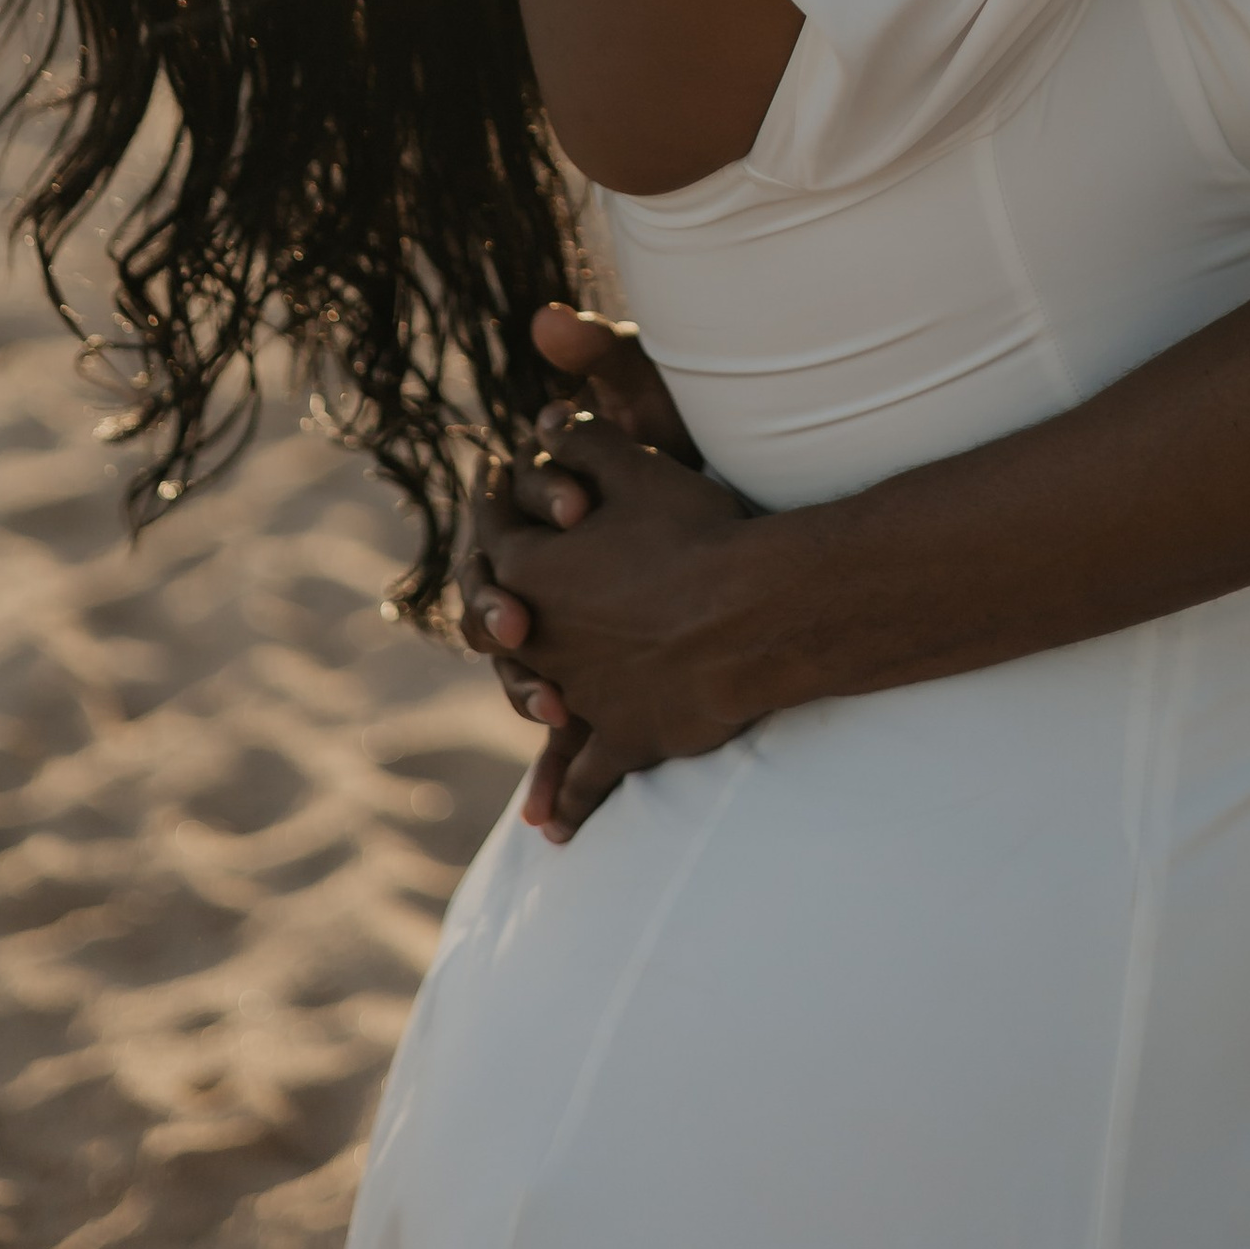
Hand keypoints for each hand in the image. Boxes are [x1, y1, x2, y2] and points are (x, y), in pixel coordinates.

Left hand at [474, 413, 762, 824]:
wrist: (754, 609)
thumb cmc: (695, 530)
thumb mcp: (636, 466)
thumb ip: (582, 440)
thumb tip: (542, 419)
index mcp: (529, 569)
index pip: (494, 549)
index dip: (504, 534)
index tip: (506, 529)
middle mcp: (541, 639)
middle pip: (509, 639)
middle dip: (510, 635)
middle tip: (514, 636)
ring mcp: (581, 693)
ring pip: (545, 712)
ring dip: (538, 726)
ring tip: (523, 747)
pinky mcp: (625, 737)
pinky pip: (589, 776)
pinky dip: (570, 800)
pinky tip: (556, 829)